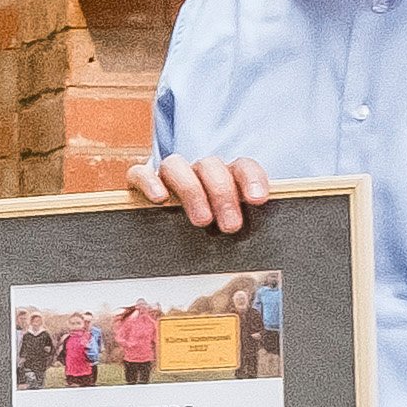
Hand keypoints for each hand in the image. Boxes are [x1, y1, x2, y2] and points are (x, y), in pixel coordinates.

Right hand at [129, 154, 273, 234]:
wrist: (167, 234)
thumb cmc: (210, 230)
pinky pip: (140, 173)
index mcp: (225, 177)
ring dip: (191, 191)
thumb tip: (267, 241)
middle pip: (210, 166)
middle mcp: (198, 172)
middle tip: (230, 226)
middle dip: (222, 195)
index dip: (251, 179)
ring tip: (202, 221)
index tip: (257, 201)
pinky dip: (149, 181)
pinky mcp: (141, 182)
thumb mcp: (231, 226)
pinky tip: (159, 199)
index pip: (242, 166)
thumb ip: (247, 225)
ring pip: (176, 165)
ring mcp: (169, 175)